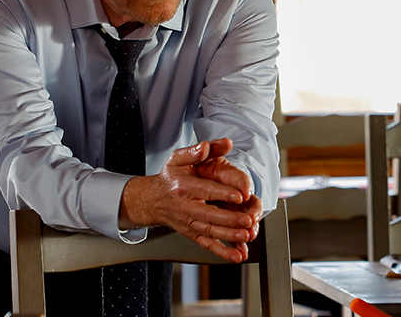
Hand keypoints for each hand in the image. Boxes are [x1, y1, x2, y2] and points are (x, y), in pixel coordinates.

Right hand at [118, 138, 260, 261]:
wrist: (152, 200)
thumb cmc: (170, 178)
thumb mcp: (179, 159)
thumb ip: (197, 151)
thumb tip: (212, 144)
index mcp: (183, 187)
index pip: (205, 190)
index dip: (223, 192)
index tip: (240, 195)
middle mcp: (185, 207)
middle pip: (209, 215)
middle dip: (230, 219)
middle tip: (247, 220)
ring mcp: (189, 223)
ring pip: (210, 231)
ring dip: (229, 236)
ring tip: (245, 236)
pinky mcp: (192, 234)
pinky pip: (208, 244)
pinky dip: (223, 252)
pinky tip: (236, 255)